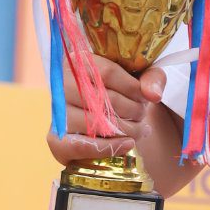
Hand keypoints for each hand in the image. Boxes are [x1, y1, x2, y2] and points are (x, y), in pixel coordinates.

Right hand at [45, 55, 169, 169]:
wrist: (104, 117)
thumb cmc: (122, 91)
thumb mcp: (140, 77)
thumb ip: (152, 78)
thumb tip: (153, 95)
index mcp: (79, 62)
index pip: (107, 73)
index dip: (132, 87)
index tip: (146, 97)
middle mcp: (61, 85)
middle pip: (102, 99)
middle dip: (131, 110)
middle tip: (143, 115)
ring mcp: (57, 113)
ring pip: (94, 123)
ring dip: (124, 129)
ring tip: (140, 129)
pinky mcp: (56, 139)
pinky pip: (81, 146)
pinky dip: (108, 147)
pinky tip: (127, 143)